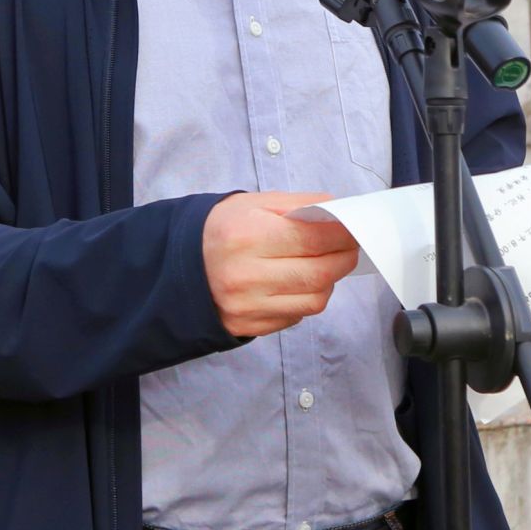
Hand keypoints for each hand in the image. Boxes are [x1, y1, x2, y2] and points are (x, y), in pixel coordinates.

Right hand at [202, 191, 358, 337]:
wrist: (177, 265)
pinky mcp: (249, 326)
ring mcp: (247, 306)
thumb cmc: (221, 228)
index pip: (313, 239)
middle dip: (344, 259)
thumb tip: (340, 209)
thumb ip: (300, 204)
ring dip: (329, 281)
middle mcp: (245, 275)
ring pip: (314, 300)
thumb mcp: (254, 203)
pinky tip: (298, 283)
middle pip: (319, 273)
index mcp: (247, 236)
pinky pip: (296, 316)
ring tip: (324, 264)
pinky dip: (306, 299)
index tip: (353, 228)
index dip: (342, 234)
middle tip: (349, 247)